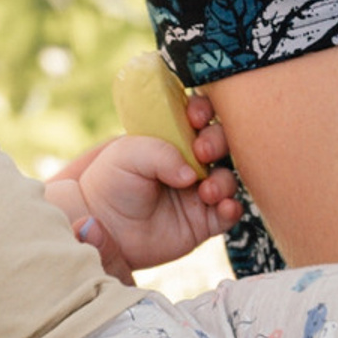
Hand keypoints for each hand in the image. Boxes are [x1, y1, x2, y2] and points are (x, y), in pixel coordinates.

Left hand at [44, 122, 240, 279]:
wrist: (105, 227)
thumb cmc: (111, 183)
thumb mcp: (126, 156)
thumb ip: (159, 154)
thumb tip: (191, 173)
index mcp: (170, 139)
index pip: (196, 116)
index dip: (202, 111)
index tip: (195, 118)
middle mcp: (189, 162)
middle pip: (220, 143)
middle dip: (217, 142)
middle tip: (202, 152)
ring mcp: (198, 191)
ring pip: (228, 178)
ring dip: (223, 181)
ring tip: (207, 191)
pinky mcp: (204, 221)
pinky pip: (229, 212)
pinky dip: (233, 208)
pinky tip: (225, 207)